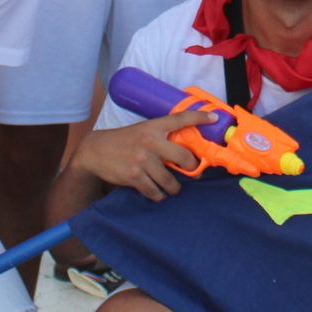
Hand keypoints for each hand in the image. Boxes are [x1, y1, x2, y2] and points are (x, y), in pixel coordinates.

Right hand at [73, 110, 215, 200]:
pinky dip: (158, 195)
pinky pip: (155, 192)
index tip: (215, 117)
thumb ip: (161, 137)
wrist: (96, 151)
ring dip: (173, 188)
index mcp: (154, 126)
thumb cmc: (124, 141)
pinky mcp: (134, 176)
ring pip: (170, 181)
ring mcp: (143, 160)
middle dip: (192, 169)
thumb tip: (185, 150)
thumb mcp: (142, 131)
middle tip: (192, 172)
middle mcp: (151, 141)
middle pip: (184, 158)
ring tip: (171, 187)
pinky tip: (156, 192)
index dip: (200, 117)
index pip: (181, 118)